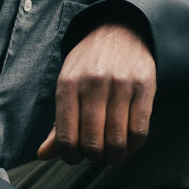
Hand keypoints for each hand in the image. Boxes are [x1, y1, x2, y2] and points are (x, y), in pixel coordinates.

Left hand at [38, 21, 154, 164]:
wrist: (120, 31)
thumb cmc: (89, 64)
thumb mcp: (67, 85)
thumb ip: (57, 122)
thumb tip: (43, 155)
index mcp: (68, 84)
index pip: (66, 138)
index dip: (70, 157)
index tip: (75, 157)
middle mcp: (94, 83)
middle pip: (92, 143)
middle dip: (94, 156)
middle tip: (96, 153)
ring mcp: (121, 84)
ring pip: (117, 140)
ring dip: (114, 155)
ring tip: (112, 151)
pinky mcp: (145, 86)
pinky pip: (139, 131)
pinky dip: (133, 145)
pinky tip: (128, 141)